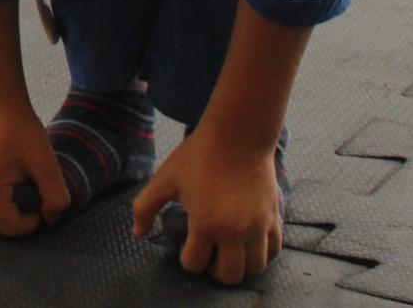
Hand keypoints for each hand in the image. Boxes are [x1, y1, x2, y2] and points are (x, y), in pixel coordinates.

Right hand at [0, 93, 70, 237]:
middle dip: (14, 226)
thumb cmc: (20, 126)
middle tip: (31, 205)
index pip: (10, 228)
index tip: (42, 203)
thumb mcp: (45, 162)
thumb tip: (51, 217)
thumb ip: (55, 196)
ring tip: (15, 203)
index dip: (32, 223)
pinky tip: (2, 195)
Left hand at [135, 126, 284, 283]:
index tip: (186, 246)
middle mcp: (235, 231)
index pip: (195, 264)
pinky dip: (261, 254)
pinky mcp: (274, 218)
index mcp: (206, 223)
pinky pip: (274, 251)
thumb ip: (145, 207)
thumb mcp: (165, 179)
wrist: (237, 135)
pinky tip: (246, 241)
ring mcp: (258, 226)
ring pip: (254, 269)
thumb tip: (138, 233)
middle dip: (214, 271)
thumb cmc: (198, 155)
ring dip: (239, 266)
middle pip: (228, 276)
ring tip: (227, 250)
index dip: (187, 259)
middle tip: (207, 254)